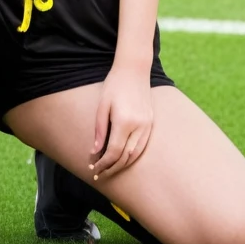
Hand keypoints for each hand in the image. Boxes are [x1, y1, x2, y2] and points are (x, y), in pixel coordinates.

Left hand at [89, 65, 153, 181]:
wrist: (134, 69)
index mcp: (125, 121)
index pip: (114, 152)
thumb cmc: (114, 85)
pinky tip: (122, 159)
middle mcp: (139, 126)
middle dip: (111, 168)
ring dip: (122, 165)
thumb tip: (95, 152)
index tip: (93, 168)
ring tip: (109, 169)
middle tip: (99, 174)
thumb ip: (99, 130)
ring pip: (136, 154)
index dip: (103, 163)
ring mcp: (148, 125)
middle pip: (126, 157)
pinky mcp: (151, 123)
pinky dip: (132, 156)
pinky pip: (142, 146)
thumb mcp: (102, 106)